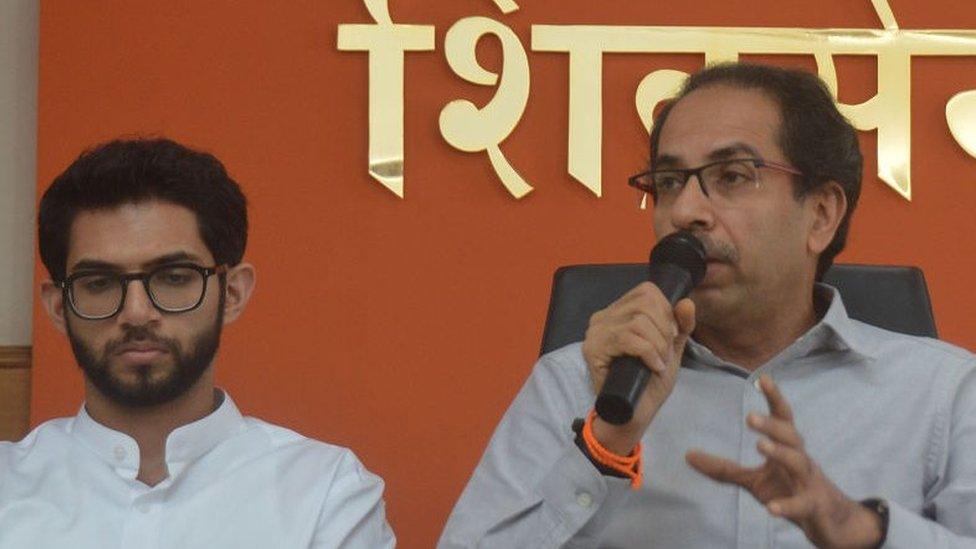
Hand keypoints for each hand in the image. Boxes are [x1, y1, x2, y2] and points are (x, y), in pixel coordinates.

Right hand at [581, 282, 695, 454]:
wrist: (634, 414)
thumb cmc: (649, 382)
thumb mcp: (671, 349)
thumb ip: (680, 325)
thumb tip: (686, 302)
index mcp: (619, 312)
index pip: (647, 291)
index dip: (666, 311)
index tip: (670, 336)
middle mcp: (602, 317)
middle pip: (645, 304)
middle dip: (664, 330)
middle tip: (665, 353)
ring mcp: (595, 333)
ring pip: (638, 321)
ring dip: (658, 344)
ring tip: (658, 362)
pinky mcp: (593, 349)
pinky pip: (628, 339)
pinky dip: (648, 352)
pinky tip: (653, 367)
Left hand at [686, 375, 882, 548]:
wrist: (831, 522)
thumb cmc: (790, 490)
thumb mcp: (753, 480)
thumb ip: (723, 468)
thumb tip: (687, 455)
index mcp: (787, 449)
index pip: (783, 418)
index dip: (775, 398)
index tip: (763, 377)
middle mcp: (801, 460)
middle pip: (791, 436)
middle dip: (772, 425)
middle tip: (749, 416)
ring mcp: (810, 484)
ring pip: (800, 463)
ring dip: (781, 453)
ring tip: (760, 446)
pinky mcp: (814, 508)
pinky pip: (802, 505)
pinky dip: (788, 505)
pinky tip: (772, 508)